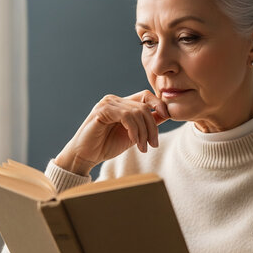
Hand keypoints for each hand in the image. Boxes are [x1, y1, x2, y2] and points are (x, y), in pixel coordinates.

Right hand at [55, 90, 169, 174]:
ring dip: (144, 132)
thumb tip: (166, 114)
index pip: (146, 96)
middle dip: (152, 127)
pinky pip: (126, 116)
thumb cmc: (106, 146)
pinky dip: (134, 130)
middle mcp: (114, 100)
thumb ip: (146, 124)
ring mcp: (107, 103)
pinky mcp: (102, 111)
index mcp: (122, 103)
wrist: (85, 157)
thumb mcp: (132, 135)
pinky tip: (134, 142)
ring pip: (137, 112)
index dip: (158, 104)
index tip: (167, 117)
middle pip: (144, 106)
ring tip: (143, 147)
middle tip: (153, 144)